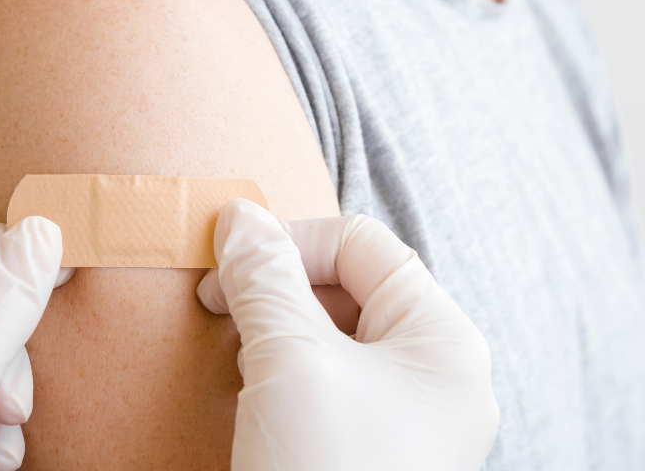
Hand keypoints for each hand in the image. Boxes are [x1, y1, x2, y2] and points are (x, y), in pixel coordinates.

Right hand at [196, 199, 498, 470]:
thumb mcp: (292, 362)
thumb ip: (265, 278)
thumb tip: (239, 217)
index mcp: (440, 339)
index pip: (362, 245)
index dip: (292, 240)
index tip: (226, 263)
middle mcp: (431, 372)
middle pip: (349, 285)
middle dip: (278, 285)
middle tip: (220, 304)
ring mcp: (402, 413)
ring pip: (332, 332)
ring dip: (275, 326)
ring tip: (234, 347)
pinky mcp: (367, 443)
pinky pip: (325, 378)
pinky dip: (281, 368)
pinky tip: (249, 387)